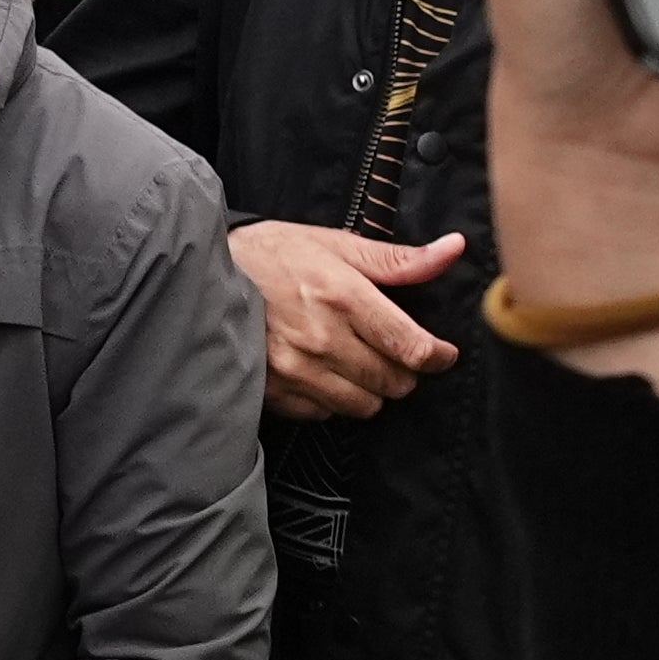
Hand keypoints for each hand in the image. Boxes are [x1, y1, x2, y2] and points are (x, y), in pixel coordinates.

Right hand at [237, 221, 470, 420]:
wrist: (205, 277)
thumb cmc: (276, 255)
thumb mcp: (337, 245)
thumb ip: (400, 259)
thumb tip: (453, 250)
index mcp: (342, 296)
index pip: (410, 346)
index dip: (437, 356)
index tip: (442, 354)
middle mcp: (320, 338)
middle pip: (392, 382)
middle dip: (403, 371)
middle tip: (392, 353)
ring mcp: (293, 369)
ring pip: (363, 405)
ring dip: (371, 390)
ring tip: (358, 363)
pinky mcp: (272, 391)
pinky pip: (324, 414)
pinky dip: (333, 400)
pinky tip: (325, 374)